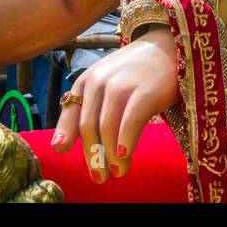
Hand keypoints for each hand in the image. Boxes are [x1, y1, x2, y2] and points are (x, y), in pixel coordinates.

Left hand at [51, 28, 178, 182]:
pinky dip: (125, 142)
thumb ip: (84, 111)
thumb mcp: (104, 85)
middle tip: (99, 177)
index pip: (71, 113)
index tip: (62, 153)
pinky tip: (124, 156)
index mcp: (87, 80)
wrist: (168, 48)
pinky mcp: (145, 92)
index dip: (66, 136)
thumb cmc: (134, 73)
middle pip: (89, 126)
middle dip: (92, 156)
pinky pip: (130, 123)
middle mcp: (100, 81)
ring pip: (108, 128)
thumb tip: (58, 148)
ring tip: (118, 172)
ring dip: (110, 156)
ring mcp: (122, 86)